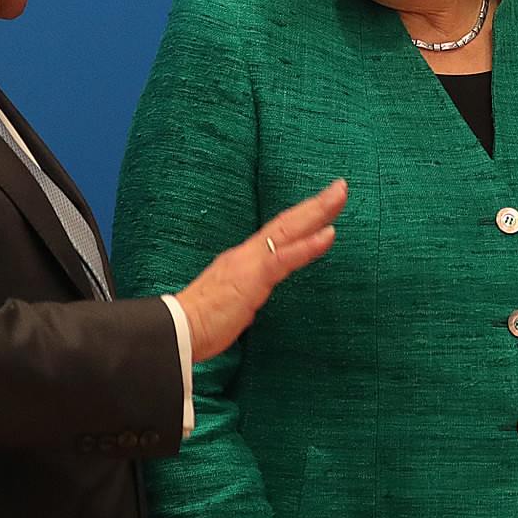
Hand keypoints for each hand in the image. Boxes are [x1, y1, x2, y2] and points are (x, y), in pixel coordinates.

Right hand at [176, 179, 346, 361]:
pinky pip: (284, 258)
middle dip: (316, 204)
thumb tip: (255, 293)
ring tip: (340, 196)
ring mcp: (250, 263)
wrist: (176, 331)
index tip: (325, 202)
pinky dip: (308, 245)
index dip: (302, 215)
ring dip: (317, 212)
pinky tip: (328, 234)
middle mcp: (248, 254)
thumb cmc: (200, 321)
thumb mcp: (231, 299)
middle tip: (341, 186)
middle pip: (288, 222)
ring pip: (289, 230)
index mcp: (244, 258)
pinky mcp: (252, 278)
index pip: (279, 231)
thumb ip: (247, 290)